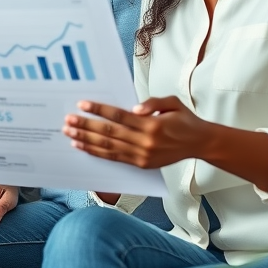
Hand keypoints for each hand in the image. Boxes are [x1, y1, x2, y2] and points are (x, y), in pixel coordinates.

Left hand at [63, 96, 212, 168]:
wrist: (200, 143)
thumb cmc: (185, 120)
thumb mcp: (173, 103)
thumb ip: (153, 102)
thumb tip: (135, 108)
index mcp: (152, 125)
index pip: (119, 116)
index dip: (99, 110)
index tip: (82, 105)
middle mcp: (145, 142)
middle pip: (109, 132)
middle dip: (86, 126)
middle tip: (68, 120)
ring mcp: (142, 155)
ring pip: (108, 147)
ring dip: (86, 140)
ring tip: (70, 133)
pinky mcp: (141, 164)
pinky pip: (114, 158)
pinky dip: (96, 152)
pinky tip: (83, 146)